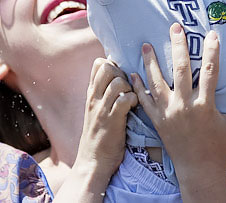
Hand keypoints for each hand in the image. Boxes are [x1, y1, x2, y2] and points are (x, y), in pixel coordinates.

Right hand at [73, 58, 136, 184]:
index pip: (98, 64)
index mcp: (91, 94)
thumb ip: (104, 94)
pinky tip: (134, 108)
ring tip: (132, 98)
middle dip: (122, 72)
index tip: (120, 76)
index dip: (112, 63)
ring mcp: (102, 109)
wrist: (93, 162)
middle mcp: (94, 98)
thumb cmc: (99, 136)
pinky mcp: (112, 120)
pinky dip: (133, 100)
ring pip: (117, 81)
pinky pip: (124, 99)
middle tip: (128, 87)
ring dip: (129, 87)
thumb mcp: (96, 111)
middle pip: (107, 66)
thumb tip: (120, 78)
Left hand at [131, 23, 225, 181]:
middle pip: (180, 70)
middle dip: (177, 46)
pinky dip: (138, 86)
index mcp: (205, 106)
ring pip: (156, 82)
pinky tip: (132, 72)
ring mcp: (168, 114)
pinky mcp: (157, 121)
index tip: (212, 34)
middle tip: (175, 27)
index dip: (212, 51)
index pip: (209, 72)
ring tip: (146, 44)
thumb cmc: (220, 148)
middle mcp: (185, 107)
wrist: (199, 172)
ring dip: (151, 62)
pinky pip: (145, 101)